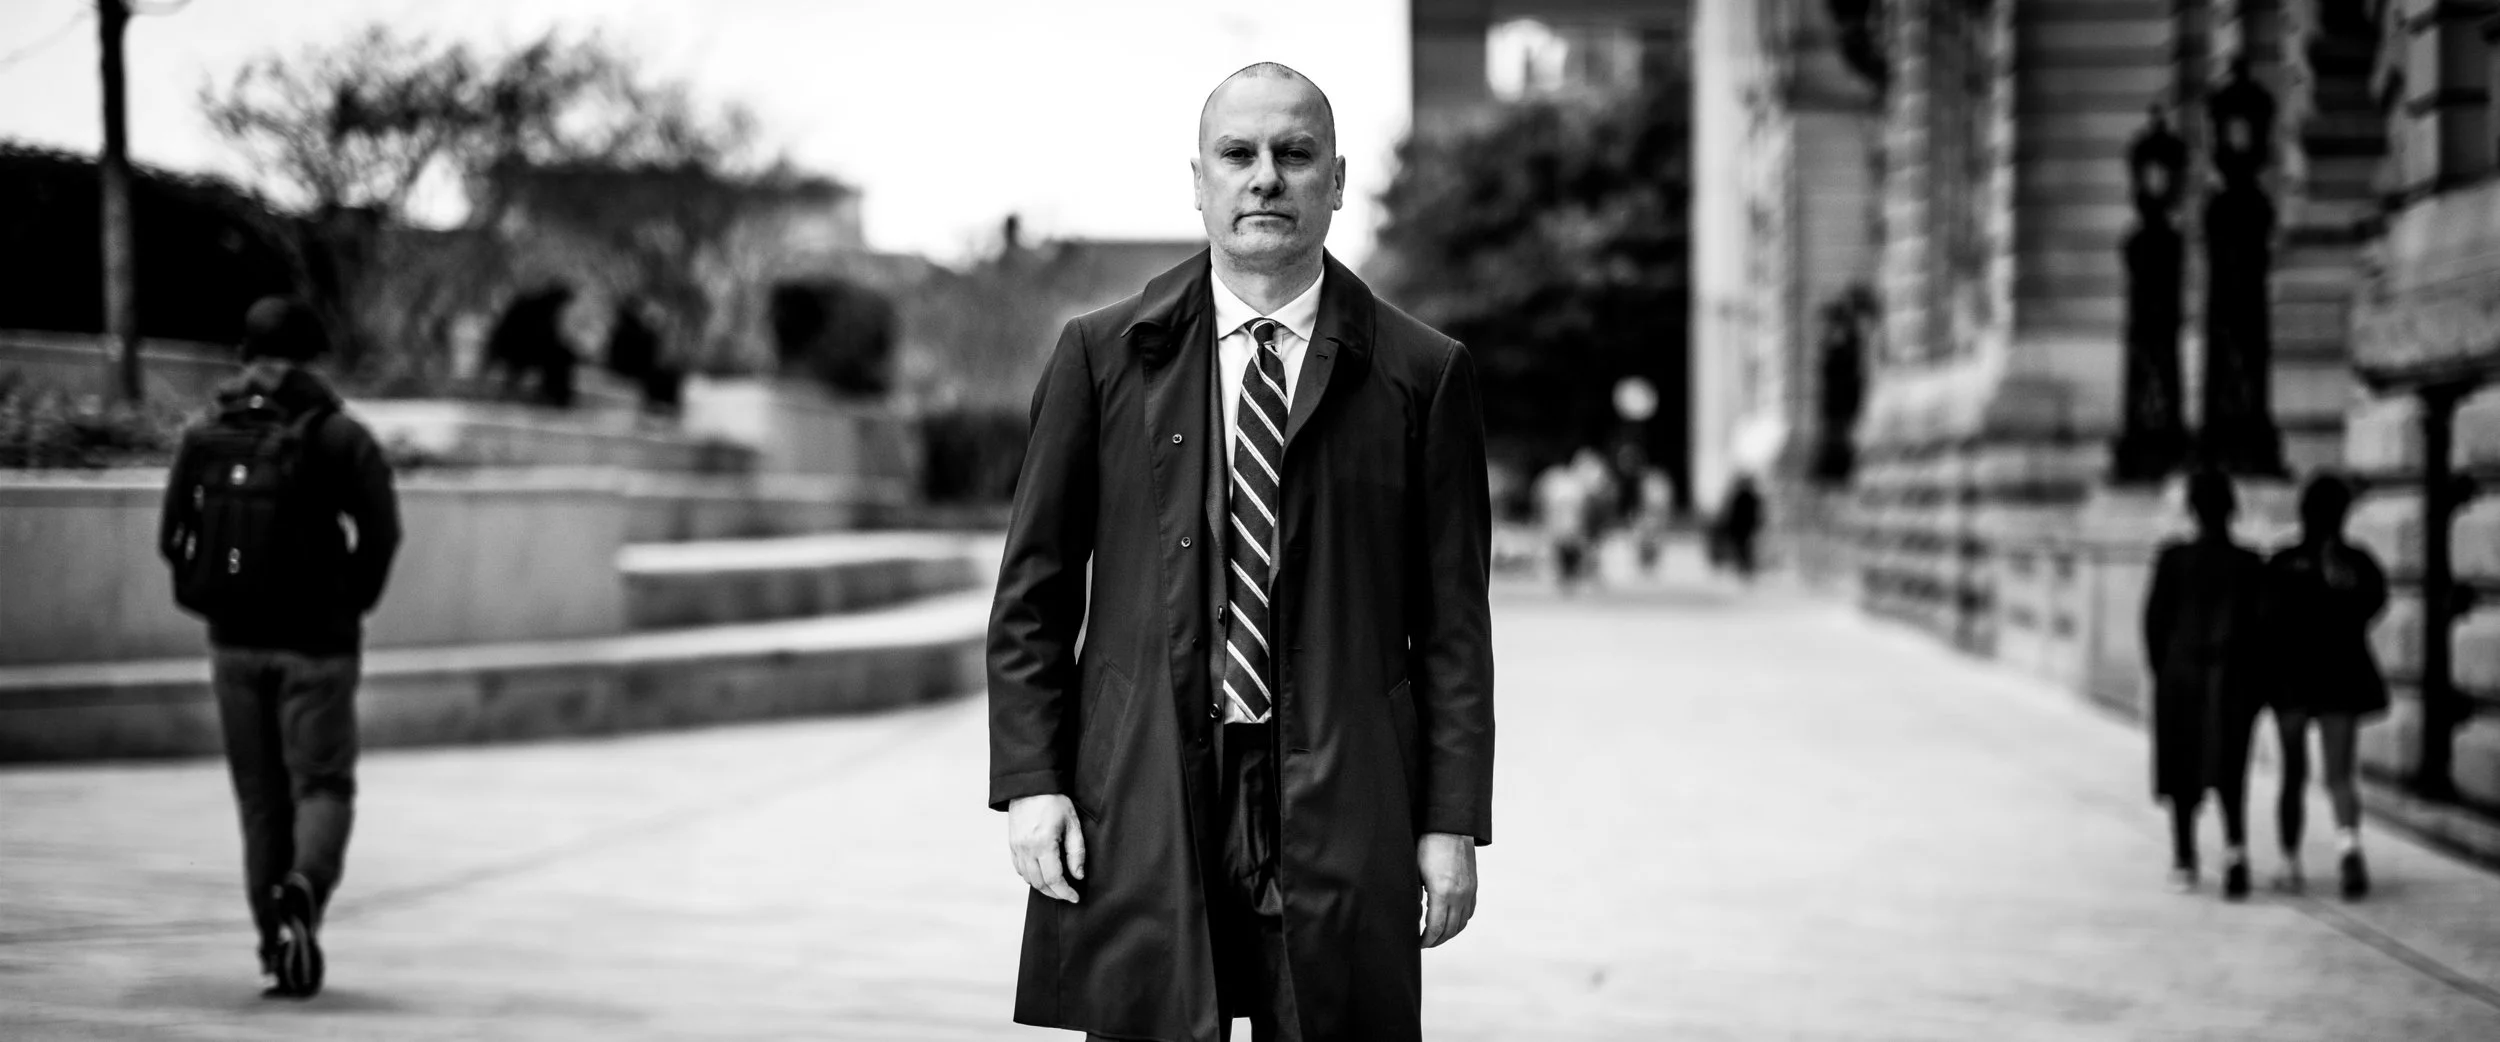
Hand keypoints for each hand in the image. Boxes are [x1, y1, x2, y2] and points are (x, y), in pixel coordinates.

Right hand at [1007, 794, 1085, 902]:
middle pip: (1039, 883)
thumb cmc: (1056, 802)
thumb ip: (1076, 852)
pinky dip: (1031, 876)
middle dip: (1055, 893)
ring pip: (1028, 879)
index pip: (1054, 879)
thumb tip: (1078, 876)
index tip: (1076, 897)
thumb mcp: (1072, 824)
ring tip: (1057, 886)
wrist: (1031, 785)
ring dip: (1043, 886)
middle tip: (1068, 894)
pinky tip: (1042, 874)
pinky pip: (1019, 868)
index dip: (1065, 892)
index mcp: (1043, 844)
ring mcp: (1016, 847)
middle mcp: (1026, 849)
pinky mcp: (1011, 844)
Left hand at [1417, 831, 1476, 947]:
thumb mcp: (1415, 872)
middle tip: (1426, 943)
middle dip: (1437, 940)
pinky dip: (1460, 921)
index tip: (1419, 944)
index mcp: (1442, 892)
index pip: (1436, 928)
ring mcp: (1469, 891)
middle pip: (1450, 930)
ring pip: (1462, 923)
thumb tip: (1415, 916)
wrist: (1451, 827)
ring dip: (1450, 933)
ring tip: (1437, 935)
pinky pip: (1469, 911)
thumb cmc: (1429, 845)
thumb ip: (1415, 897)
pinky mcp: (1474, 886)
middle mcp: (1459, 895)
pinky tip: (1451, 920)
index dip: (1427, 940)